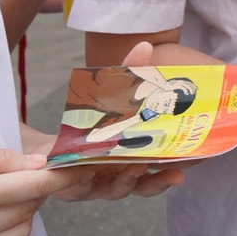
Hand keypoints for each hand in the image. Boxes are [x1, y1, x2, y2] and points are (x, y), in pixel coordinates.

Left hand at [24, 41, 188, 201]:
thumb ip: (128, 74)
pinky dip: (88, 181)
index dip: (171, 172)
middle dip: (158, 182)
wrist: (49, 142)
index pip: (158, 171)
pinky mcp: (71, 188)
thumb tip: (145, 45)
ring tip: (135, 168)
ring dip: (128, 182)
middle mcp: (118, 176)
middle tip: (174, 175)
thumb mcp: (110, 96)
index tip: (188, 166)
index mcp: (134, 161)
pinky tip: (90, 172)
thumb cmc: (88, 121)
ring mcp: (96, 185)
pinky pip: (82, 188)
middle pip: (144, 186)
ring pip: (118, 191)